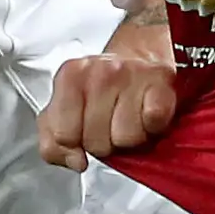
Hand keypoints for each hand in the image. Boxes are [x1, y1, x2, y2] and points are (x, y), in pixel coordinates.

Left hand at [39, 48, 178, 170]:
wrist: (141, 53)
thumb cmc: (104, 85)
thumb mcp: (65, 107)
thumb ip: (52, 140)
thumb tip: (74, 160)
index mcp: (70, 77)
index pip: (64, 136)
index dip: (76, 143)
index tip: (84, 131)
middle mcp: (100, 72)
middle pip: (97, 143)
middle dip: (105, 142)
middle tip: (111, 124)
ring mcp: (132, 75)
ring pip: (126, 139)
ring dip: (131, 136)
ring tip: (130, 119)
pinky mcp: (162, 81)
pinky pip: (153, 122)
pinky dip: (153, 126)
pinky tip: (147, 114)